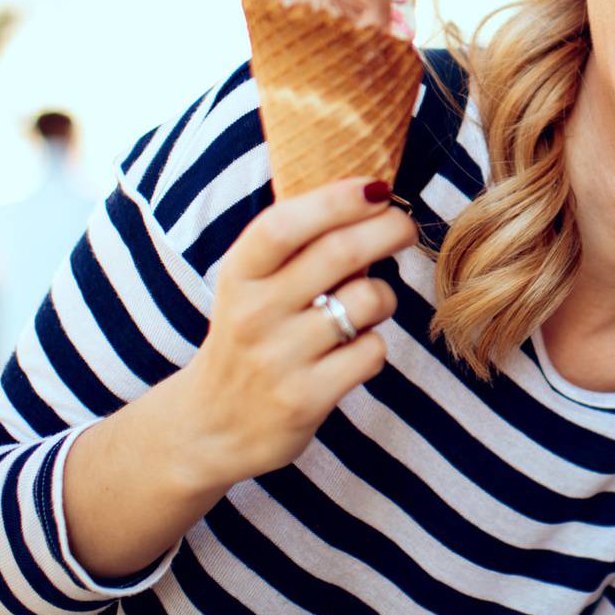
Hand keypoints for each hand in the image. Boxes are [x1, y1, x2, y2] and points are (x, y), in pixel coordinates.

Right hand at [170, 177, 414, 492]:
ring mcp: (278, 359)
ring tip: (368, 305)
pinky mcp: (304, 399)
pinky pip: (372, 351)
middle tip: (405, 228)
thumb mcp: (252, 285)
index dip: (336, 199)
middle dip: (389, 229)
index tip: (377, 187)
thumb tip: (372, 195)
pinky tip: (353, 351)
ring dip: (385, 296)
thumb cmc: (251, 335)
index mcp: (239, 275)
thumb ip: (300, 246)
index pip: (284, 224)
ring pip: (368, 300)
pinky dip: (374, 345)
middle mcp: (253, 313)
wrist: (210, 427)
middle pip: (341, 252)